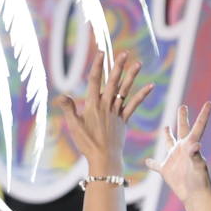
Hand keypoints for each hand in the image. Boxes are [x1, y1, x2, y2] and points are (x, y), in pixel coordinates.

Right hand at [56, 52, 153, 173]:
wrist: (103, 158)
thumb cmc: (86, 143)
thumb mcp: (74, 125)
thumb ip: (68, 108)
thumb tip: (60, 95)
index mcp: (92, 105)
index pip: (94, 81)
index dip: (97, 66)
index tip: (100, 53)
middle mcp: (105, 106)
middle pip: (112, 82)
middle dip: (117, 66)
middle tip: (124, 53)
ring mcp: (116, 112)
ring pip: (124, 90)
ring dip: (131, 76)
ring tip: (138, 63)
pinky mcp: (124, 120)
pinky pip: (134, 105)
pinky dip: (142, 95)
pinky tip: (150, 85)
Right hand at [144, 103, 210, 203]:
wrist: (195, 196)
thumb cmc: (199, 181)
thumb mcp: (198, 166)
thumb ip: (195, 154)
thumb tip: (195, 144)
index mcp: (191, 145)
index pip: (197, 127)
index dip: (203, 114)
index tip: (209, 102)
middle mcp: (182, 149)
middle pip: (182, 129)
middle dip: (182, 117)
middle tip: (182, 106)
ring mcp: (174, 159)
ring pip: (168, 143)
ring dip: (167, 135)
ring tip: (166, 127)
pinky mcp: (166, 170)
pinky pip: (156, 165)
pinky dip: (151, 163)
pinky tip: (146, 161)